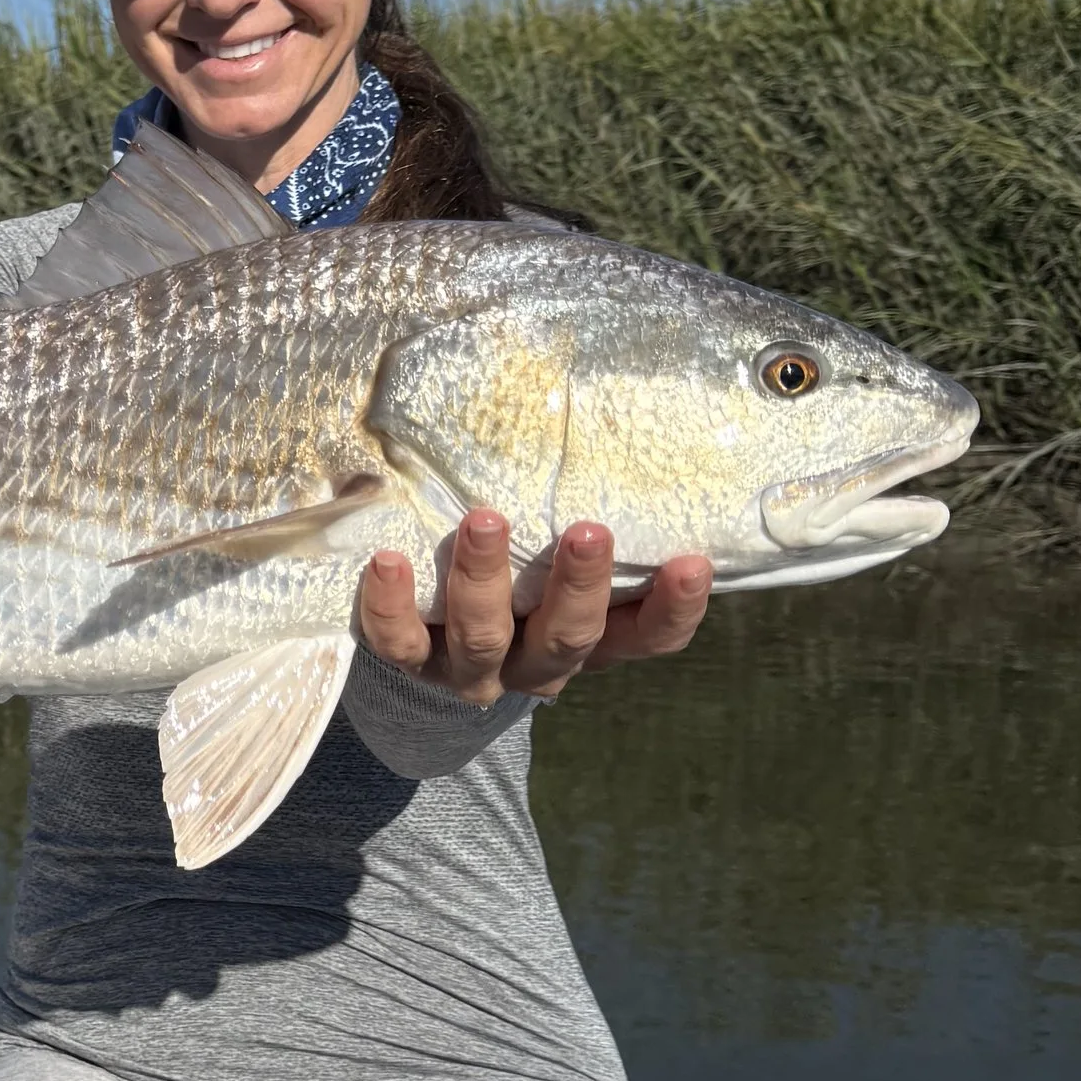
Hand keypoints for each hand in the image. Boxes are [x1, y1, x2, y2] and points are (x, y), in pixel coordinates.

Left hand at [358, 512, 711, 704]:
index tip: (692, 562)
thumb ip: (574, 514)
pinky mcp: (410, 665)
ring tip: (485, 522)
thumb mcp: (554, 564)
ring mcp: (473, 670)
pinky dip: (393, 606)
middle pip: (568, 635)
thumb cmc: (516, 583)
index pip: (648, 636)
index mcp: (590, 640)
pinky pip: (399, 643)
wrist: (430, 658)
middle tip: (587, 531)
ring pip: (485, 637)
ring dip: (484, 580)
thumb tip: (578, 410)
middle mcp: (537, 663)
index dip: (674, 608)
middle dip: (578, 585)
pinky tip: (387, 561)